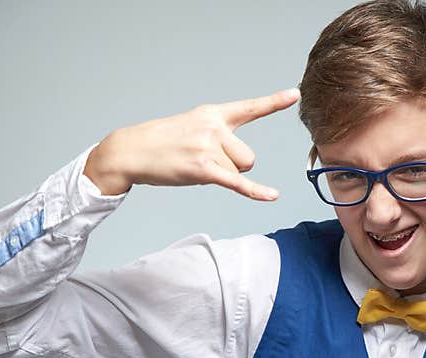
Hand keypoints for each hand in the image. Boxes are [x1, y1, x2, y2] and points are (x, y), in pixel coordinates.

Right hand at [84, 87, 300, 199]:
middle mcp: (214, 128)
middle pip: (248, 158)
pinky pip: (237, 183)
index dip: (274, 102)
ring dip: (221, 177)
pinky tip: (273, 196)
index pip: (249, 108)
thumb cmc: (161, 142)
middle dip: (232, 167)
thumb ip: (217, 136)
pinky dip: (256, 192)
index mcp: (213, 114)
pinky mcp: (203, 169)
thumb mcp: (191, 127)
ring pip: (238, 173)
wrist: (130, 151)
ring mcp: (209, 147)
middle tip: (202, 162)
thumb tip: (236, 163)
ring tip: (194, 167)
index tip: (295, 93)